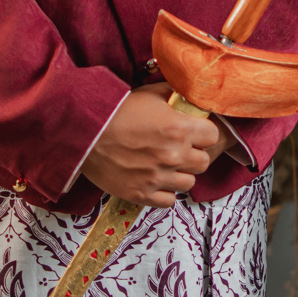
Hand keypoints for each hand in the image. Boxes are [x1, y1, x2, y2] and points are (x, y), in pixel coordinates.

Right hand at [81, 86, 226, 206]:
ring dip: (180, 175)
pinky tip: (155, 181)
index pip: (213, 136)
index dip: (204, 133)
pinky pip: (168, 201)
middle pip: (203, 163)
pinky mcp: (141, 194)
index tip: (195, 133)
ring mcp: (157, 177)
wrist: (84, 132)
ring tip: (166, 166)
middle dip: (194, 155)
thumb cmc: (116, 111)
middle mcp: (172, 155)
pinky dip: (164, 193)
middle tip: (179, 149)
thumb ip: (173, 96)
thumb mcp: (149, 95)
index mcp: (178, 128)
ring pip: (188, 184)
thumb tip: (188, 98)